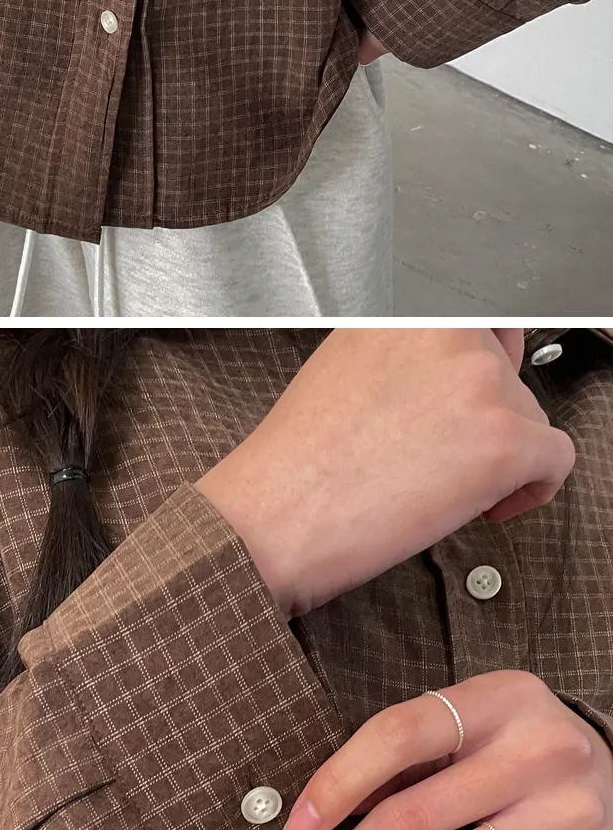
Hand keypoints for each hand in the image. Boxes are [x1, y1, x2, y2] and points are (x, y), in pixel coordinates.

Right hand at [200, 323, 572, 620]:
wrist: (274, 517)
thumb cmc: (297, 461)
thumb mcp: (347, 365)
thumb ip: (407, 354)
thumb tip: (454, 371)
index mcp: (410, 311)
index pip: (483, 324)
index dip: (477, 371)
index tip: (461, 405)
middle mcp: (450, 334)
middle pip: (509, 371)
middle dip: (486, 415)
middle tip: (445, 452)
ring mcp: (482, 384)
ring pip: (531, 418)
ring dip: (501, 456)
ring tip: (442, 485)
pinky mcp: (505, 441)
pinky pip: (556, 461)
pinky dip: (533, 489)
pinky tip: (488, 503)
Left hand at [284, 668, 612, 829]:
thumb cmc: (521, 752)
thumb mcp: (475, 725)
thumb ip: (407, 756)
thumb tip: (324, 810)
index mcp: (503, 700)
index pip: (399, 734)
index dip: (336, 784)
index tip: (299, 828)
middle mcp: (544, 752)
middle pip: (416, 815)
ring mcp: (570, 816)